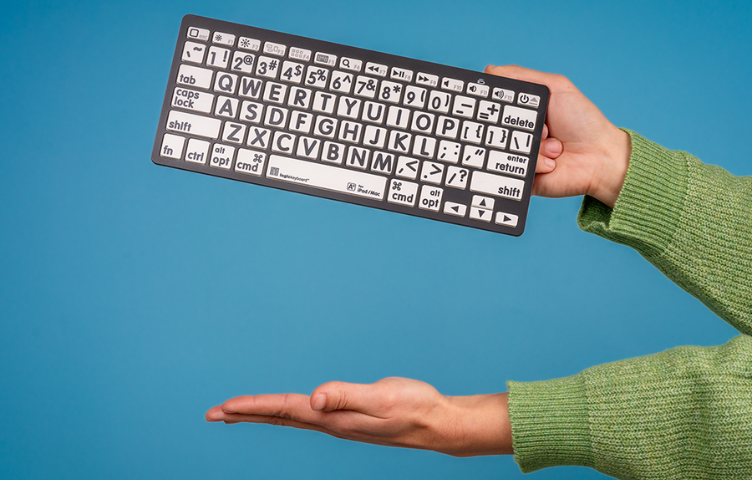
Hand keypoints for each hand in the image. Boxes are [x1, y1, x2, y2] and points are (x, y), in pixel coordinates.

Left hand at [206, 377, 512, 456]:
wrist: (438, 424)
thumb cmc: (415, 408)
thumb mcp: (381, 398)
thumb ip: (347, 396)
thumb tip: (314, 398)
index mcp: (333, 417)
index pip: (283, 410)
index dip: (252, 407)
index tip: (222, 408)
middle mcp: (332, 423)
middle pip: (278, 418)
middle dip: (245, 415)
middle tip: (213, 414)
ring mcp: (340, 423)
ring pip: (290, 418)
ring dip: (261, 414)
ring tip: (239, 412)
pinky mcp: (349, 419)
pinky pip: (306, 416)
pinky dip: (286, 412)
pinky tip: (288, 411)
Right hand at [486, 65, 630, 207]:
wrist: (602, 158)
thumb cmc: (583, 122)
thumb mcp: (556, 87)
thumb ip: (523, 77)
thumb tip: (489, 70)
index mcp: (523, 114)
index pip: (497, 108)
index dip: (497, 107)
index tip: (501, 107)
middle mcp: (518, 135)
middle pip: (497, 130)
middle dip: (523, 127)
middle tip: (545, 128)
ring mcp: (520, 157)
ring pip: (507, 150)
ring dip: (535, 146)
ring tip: (557, 147)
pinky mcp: (524, 178)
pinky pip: (516, 171)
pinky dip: (537, 163)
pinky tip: (554, 163)